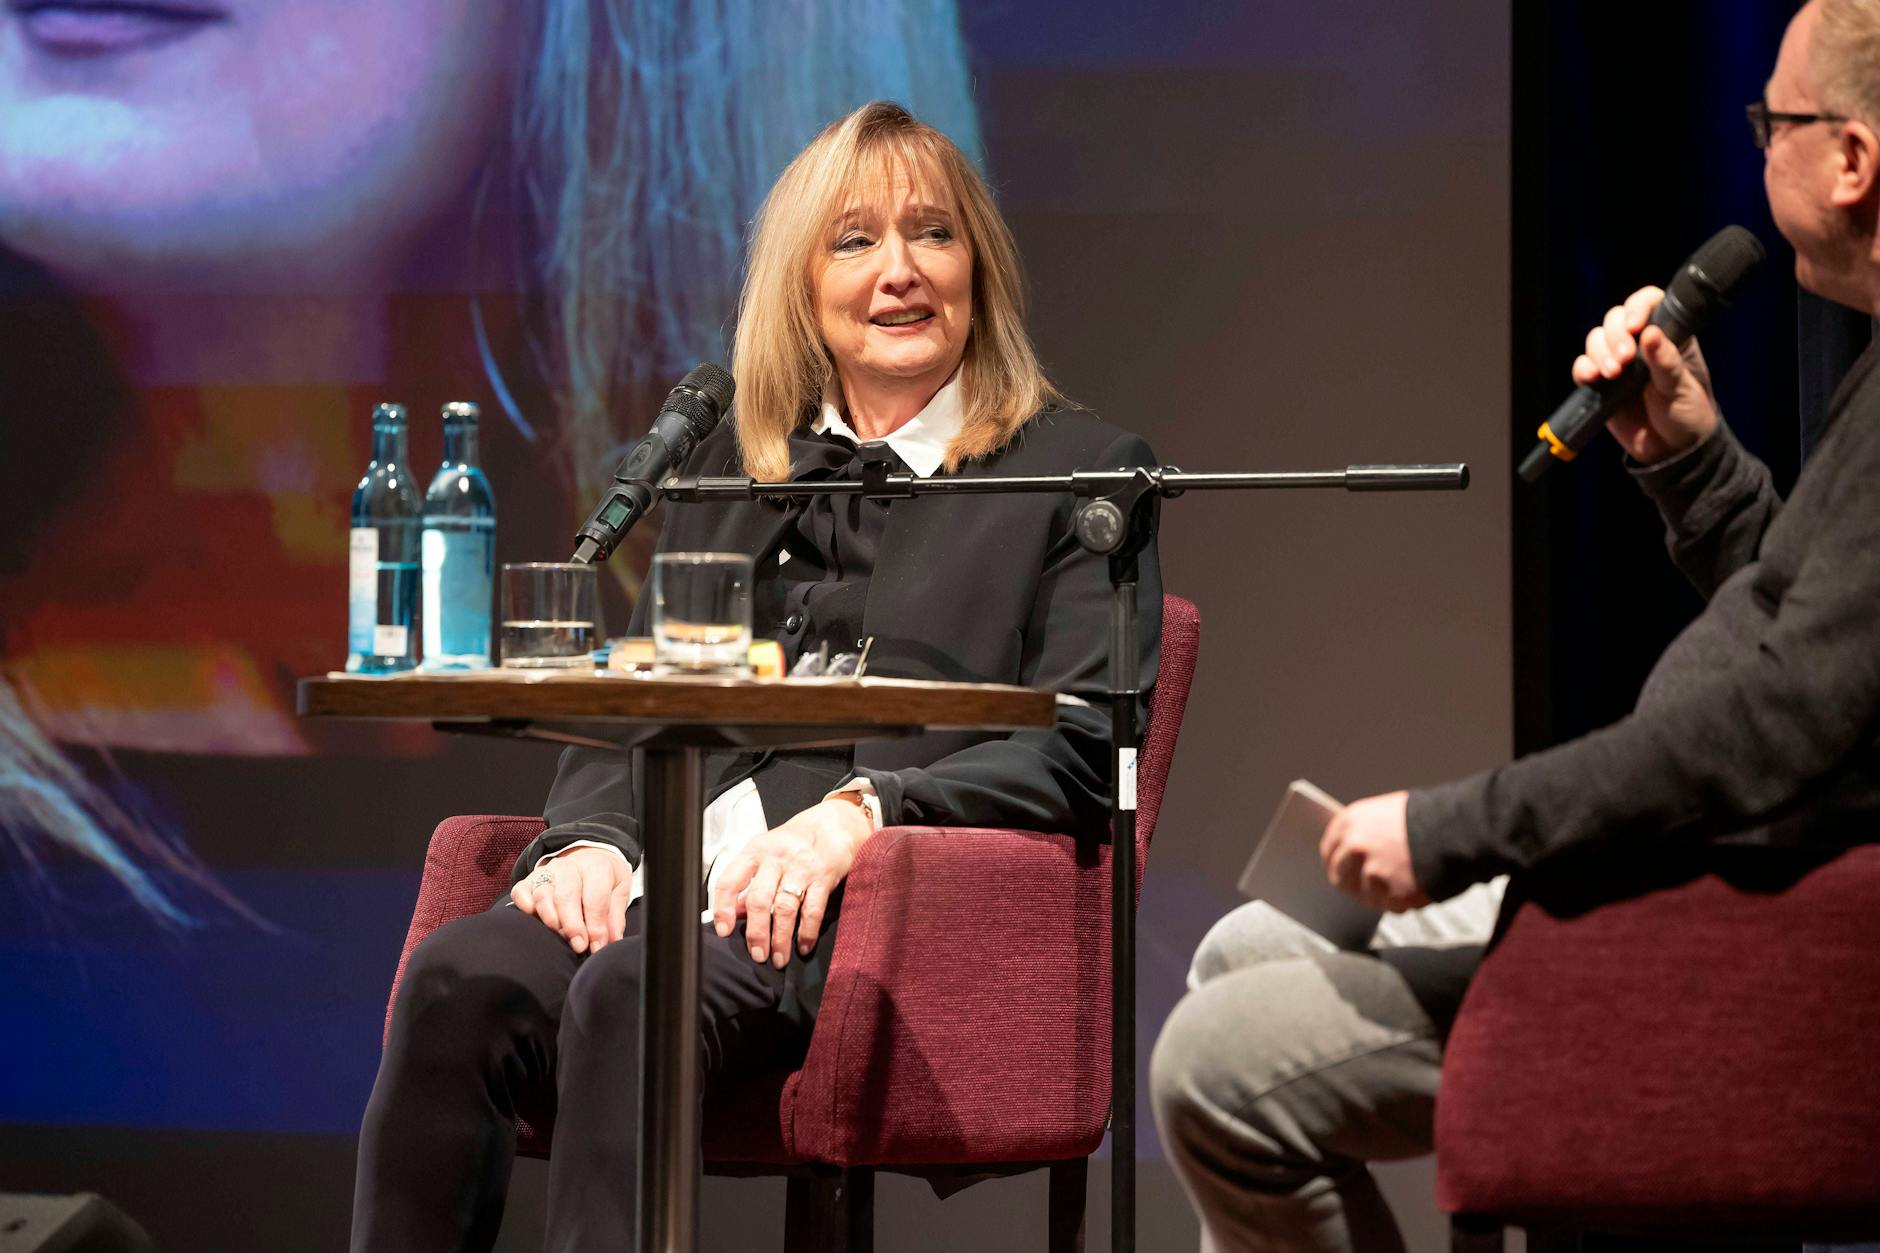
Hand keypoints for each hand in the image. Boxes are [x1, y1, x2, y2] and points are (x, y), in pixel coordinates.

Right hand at [510, 846, 633, 953]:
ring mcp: (546, 872)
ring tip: (559, 936)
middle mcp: (568, 867)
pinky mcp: (528, 880)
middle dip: (572, 925)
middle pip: (566, 896)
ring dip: (550, 919)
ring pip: (542, 894)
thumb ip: (614, 919)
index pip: (595, 897)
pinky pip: (521, 892)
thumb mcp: (618, 892)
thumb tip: (611, 942)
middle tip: (578, 946)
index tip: (596, 946)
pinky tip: (534, 920)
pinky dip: (524, 907)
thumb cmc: (604, 881)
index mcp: (596, 867)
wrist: (588, 858)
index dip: (596, 925)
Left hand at [709, 796, 872, 967]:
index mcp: (755, 852)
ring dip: (781, 938)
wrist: (833, 823)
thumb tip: (736, 914)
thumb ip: (749, 882)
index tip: (724, 930)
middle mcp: (776, 859)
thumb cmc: (793, 841)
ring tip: (778, 959)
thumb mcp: (764, 853)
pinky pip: (813, 909)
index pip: (730, 880)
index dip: (723, 907)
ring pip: (786, 908)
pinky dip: (807, 932)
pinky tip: (803, 946)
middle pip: (760, 899)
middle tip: (757, 955)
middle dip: (757, 932)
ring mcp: (801, 868)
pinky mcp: (824, 877)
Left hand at [1320, 790, 1429, 913]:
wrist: (1460, 827)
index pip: (1328, 849)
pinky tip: (1414, 892)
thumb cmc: (1429, 815)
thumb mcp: (1390, 810)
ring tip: (1400, 888)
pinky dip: (1402, 904)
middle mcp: (1355, 846)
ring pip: (1366, 896)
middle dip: (1352, 885)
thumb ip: (1368, 829)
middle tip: (1366, 889)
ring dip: (1381, 896)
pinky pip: (1391, 906)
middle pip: (1340, 877)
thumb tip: (1355, 849)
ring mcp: (1373, 871)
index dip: (1334, 861)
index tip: (1340, 870)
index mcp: (1351, 821)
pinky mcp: (1392, 892)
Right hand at [1571, 284, 1719, 464]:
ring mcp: (1619, 364)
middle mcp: (1641, 345)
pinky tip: (1592, 378)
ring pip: (1596, 340)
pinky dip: (1583, 369)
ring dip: (1599, 353)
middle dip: (1615, 336)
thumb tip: (1651, 333)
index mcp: (1668, 337)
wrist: (1672, 451)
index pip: (1650, 304)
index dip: (1638, 307)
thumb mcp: (1683, 386)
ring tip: (1612, 374)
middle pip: (1615, 320)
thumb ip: (1667, 360)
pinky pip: (1583, 367)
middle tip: (1625, 359)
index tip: (1634, 326)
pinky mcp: (1601, 385)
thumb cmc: (1688, 414)